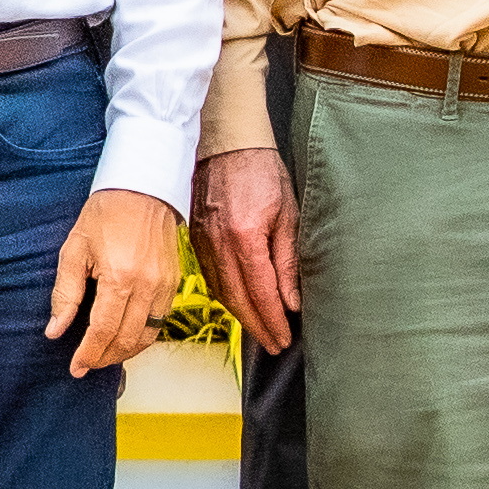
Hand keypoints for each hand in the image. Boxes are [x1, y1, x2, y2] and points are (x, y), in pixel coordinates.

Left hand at [45, 185, 188, 377]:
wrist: (143, 189)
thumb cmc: (105, 214)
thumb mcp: (74, 251)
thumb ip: (65, 294)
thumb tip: (55, 330)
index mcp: (119, 278)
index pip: (103, 331)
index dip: (88, 354)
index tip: (76, 367)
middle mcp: (147, 286)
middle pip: (127, 340)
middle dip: (105, 358)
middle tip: (87, 364)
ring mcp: (165, 286)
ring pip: (147, 336)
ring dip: (125, 352)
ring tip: (103, 355)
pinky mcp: (174, 283)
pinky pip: (160, 321)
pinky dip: (142, 336)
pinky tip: (125, 337)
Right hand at [192, 148, 299, 354]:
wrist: (226, 144)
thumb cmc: (262, 172)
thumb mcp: (287, 214)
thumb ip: (288, 261)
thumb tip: (291, 301)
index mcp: (245, 237)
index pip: (260, 293)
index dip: (273, 321)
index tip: (284, 339)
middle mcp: (219, 245)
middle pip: (238, 300)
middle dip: (258, 327)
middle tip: (274, 345)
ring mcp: (203, 243)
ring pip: (222, 292)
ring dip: (241, 316)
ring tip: (261, 330)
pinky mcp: (196, 239)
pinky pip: (211, 278)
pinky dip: (226, 296)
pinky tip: (239, 304)